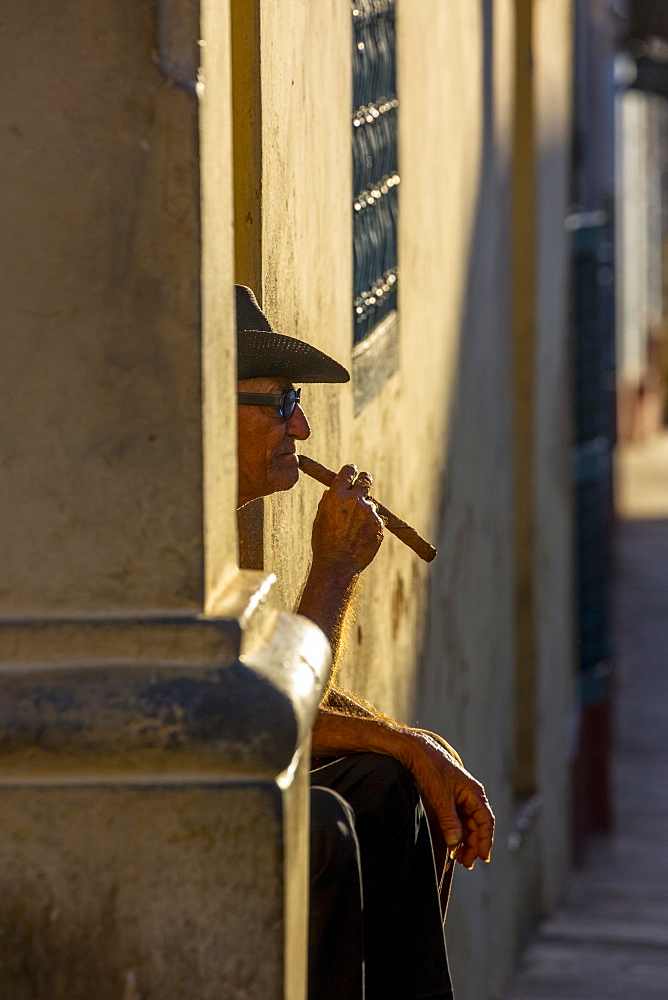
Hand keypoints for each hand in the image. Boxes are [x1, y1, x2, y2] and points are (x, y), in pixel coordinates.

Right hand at [311, 464, 383, 574]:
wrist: (337, 565)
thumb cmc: (324, 543)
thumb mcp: (320, 519)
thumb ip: (327, 502)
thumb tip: (332, 490)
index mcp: (337, 495)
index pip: (348, 471)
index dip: (350, 471)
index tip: (352, 473)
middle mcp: (355, 500)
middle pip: (366, 479)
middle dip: (363, 481)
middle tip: (362, 486)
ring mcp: (369, 512)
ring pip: (370, 504)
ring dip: (365, 510)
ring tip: (354, 529)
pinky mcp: (379, 524)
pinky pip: (375, 519)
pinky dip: (370, 525)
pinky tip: (360, 537)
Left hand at [399, 729, 493, 868]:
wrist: (418, 752)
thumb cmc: (431, 771)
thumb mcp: (440, 798)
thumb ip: (450, 821)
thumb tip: (455, 844)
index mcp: (474, 793)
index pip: (486, 821)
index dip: (485, 840)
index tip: (482, 857)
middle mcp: (472, 796)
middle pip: (479, 826)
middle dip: (474, 845)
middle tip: (466, 863)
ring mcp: (462, 798)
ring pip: (469, 825)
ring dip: (466, 842)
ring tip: (460, 859)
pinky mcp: (452, 800)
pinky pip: (460, 820)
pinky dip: (458, 834)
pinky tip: (453, 846)